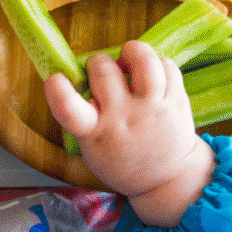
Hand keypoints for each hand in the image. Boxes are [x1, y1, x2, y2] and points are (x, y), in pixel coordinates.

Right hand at [44, 40, 214, 226]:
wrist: (168, 179)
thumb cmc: (121, 158)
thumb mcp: (91, 147)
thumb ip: (82, 115)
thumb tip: (79, 73)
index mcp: (95, 133)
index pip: (69, 109)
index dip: (57, 89)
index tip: (55, 79)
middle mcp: (124, 117)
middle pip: (104, 69)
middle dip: (98, 62)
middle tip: (102, 72)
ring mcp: (153, 108)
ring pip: (143, 59)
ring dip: (132, 52)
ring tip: (129, 62)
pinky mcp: (177, 100)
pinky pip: (167, 64)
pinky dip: (157, 63)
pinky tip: (151, 75)